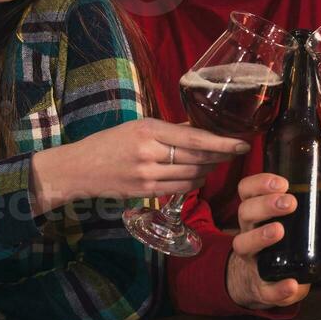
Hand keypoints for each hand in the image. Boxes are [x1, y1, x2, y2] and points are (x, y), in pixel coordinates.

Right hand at [30, 118, 249, 213]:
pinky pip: (180, 189)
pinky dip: (193, 182)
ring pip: (192, 176)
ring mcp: (147, 176)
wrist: (78, 169)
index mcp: (148, 130)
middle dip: (220, 156)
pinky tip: (197, 175)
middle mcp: (149, 153)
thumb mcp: (139, 127)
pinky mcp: (146, 192)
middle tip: (234, 151)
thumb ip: (171, 129)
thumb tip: (202, 128)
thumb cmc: (109, 142)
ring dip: (208, 170)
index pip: (194, 138)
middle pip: (197, 158)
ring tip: (215, 162)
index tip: (242, 143)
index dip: (222, 143)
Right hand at [225, 173, 320, 309]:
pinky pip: (265, 288)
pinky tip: (291, 284)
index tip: (282, 182)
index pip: (247, 190)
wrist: (267, 280)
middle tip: (289, 203)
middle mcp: (249, 231)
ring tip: (279, 231)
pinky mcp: (261, 287)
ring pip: (243, 244)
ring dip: (260, 236)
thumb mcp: (305, 221)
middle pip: (245, 212)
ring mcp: (252, 259)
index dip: (259, 183)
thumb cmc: (288, 241)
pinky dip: (278, 288)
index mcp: (258, 212)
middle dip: (265, 204)